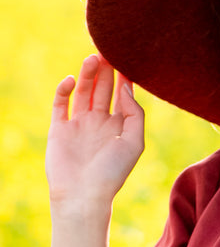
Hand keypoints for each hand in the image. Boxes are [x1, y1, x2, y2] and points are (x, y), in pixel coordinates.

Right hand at [46, 54, 144, 210]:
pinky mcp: (59, 129)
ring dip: (88, 74)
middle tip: (108, 50)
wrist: (83, 196)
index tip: (127, 58)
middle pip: (103, 89)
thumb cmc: (112, 173)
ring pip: (84, 92)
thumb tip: (126, 89)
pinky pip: (60, 104)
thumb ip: (134, 114)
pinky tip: (72, 80)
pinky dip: (64, 90)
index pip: (122, 95)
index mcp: (119, 126)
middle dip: (106, 70)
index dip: (124, 77)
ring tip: (93, 57)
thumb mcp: (133, 142)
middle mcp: (99, 123)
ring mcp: (78, 124)